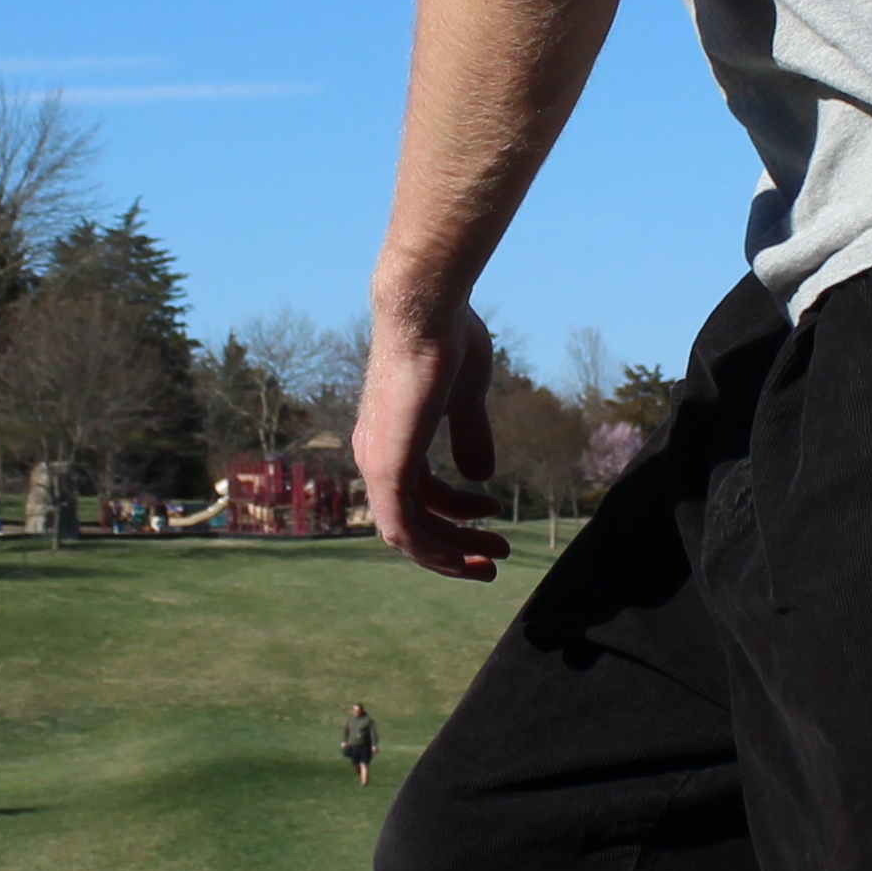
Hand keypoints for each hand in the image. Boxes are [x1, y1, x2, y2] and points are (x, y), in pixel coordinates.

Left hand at [360, 286, 512, 579]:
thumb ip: (471, 434)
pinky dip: (434, 550)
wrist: (428, 310)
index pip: (418, 495)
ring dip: (450, 555)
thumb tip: (481, 475)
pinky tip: (467, 555)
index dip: (457, 513)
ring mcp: (378, 464)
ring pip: (408, 534)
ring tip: (491, 560)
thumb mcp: (466, 397)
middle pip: (413, 522)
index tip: (493, 511)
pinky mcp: (387, 467)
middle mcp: (377, 457)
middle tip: (494, 559)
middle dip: (455, 545)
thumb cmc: (448, 339)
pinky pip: (403, 529)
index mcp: (393, 440)